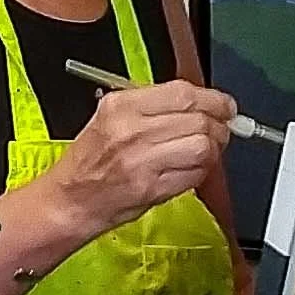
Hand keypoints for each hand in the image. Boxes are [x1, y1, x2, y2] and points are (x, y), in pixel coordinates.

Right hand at [53, 80, 235, 235]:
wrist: (69, 200)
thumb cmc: (90, 160)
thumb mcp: (111, 117)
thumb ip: (154, 106)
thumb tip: (201, 103)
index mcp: (121, 106)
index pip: (183, 94)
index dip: (213, 99)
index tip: (225, 106)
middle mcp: (131, 131)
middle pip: (198, 120)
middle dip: (218, 126)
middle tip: (220, 130)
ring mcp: (142, 162)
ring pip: (202, 147)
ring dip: (213, 150)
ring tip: (205, 151)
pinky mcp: (151, 190)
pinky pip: (194, 175)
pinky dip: (201, 171)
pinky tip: (191, 169)